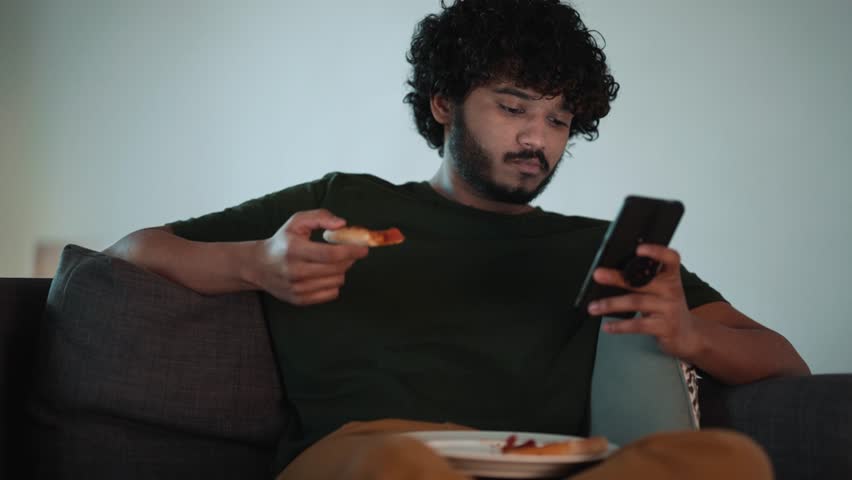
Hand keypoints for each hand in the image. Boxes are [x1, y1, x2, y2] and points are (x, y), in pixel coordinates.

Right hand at [252, 209, 368, 305]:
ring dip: (341, 270)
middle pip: (336, 268)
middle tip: (348, 251)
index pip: (330, 254)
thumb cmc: (283, 241)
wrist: (259, 266)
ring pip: (337, 281)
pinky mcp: (300, 300)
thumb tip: (343, 224)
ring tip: (330, 262)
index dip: (351, 251)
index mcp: (294, 249)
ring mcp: (297, 288)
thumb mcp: (297, 222)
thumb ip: (321, 217)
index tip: (364, 248)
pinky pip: (331, 294)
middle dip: (349, 258)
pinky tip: (324, 274)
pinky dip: (334, 283)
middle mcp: (294, 271)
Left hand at [586, 244, 701, 359]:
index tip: (639, 249)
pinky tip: (607, 326)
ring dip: (611, 304)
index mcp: (671, 276)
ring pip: (636, 303)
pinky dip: (620, 326)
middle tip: (598, 274)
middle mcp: (672, 290)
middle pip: (643, 281)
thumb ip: (644, 280)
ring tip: (594, 307)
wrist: (688, 334)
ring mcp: (669, 309)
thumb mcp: (661, 290)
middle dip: (618, 278)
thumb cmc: (667, 307)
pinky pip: (638, 325)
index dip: (657, 252)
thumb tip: (609, 273)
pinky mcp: (664, 327)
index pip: (670, 259)